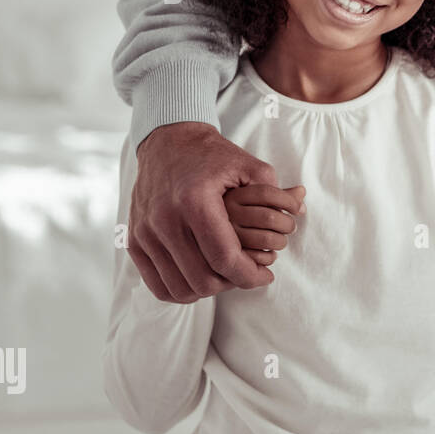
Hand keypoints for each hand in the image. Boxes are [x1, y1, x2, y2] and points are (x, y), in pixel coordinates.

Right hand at [128, 122, 305, 301]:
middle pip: (203, 279)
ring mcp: (145, 233)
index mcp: (195, 202)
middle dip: (232, 284)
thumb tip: (300, 211)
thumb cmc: (211, 156)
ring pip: (181, 288)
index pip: (224, 258)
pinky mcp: (134, 241)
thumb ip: (275, 191)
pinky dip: (182, 290)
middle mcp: (165, 220)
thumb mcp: (248, 164)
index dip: (249, 276)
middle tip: (246, 273)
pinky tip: (202, 278)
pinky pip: (158, 284)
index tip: (266, 277)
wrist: (166, 143)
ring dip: (208, 290)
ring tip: (226, 276)